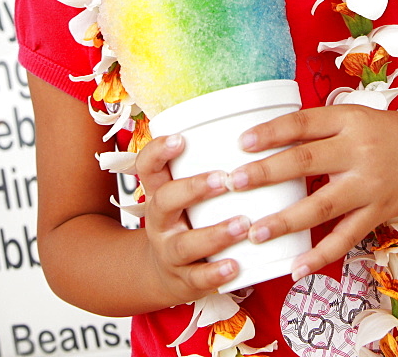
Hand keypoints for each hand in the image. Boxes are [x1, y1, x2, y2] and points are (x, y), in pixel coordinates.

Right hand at [136, 134, 250, 304]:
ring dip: (214, 233)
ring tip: (243, 224)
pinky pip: (197, 279)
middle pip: (164, 201)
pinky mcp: (183, 280)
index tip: (182, 138)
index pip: (147, 166)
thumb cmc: (185, 217)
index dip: (159, 150)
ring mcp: (169, 251)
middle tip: (225, 178)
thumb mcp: (183, 190)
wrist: (162, 272)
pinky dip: (216, 274)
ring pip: (184, 243)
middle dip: (193, 188)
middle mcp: (159, 220)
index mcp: (158, 191)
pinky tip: (235, 266)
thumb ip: (205, 161)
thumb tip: (250, 116)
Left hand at [227, 105, 397, 278]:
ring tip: (256, 232)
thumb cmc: (388, 132)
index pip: (303, 123)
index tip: (242, 141)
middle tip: (235, 182)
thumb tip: (269, 141)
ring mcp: (369, 185)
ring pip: (321, 206)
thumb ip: (320, 129)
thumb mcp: (355, 117)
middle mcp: (358, 151)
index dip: (271, 131)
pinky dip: (320, 255)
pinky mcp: (378, 214)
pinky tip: (296, 267)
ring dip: (285, 220)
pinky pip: (345, 238)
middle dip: (267, 173)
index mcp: (349, 120)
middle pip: (306, 161)